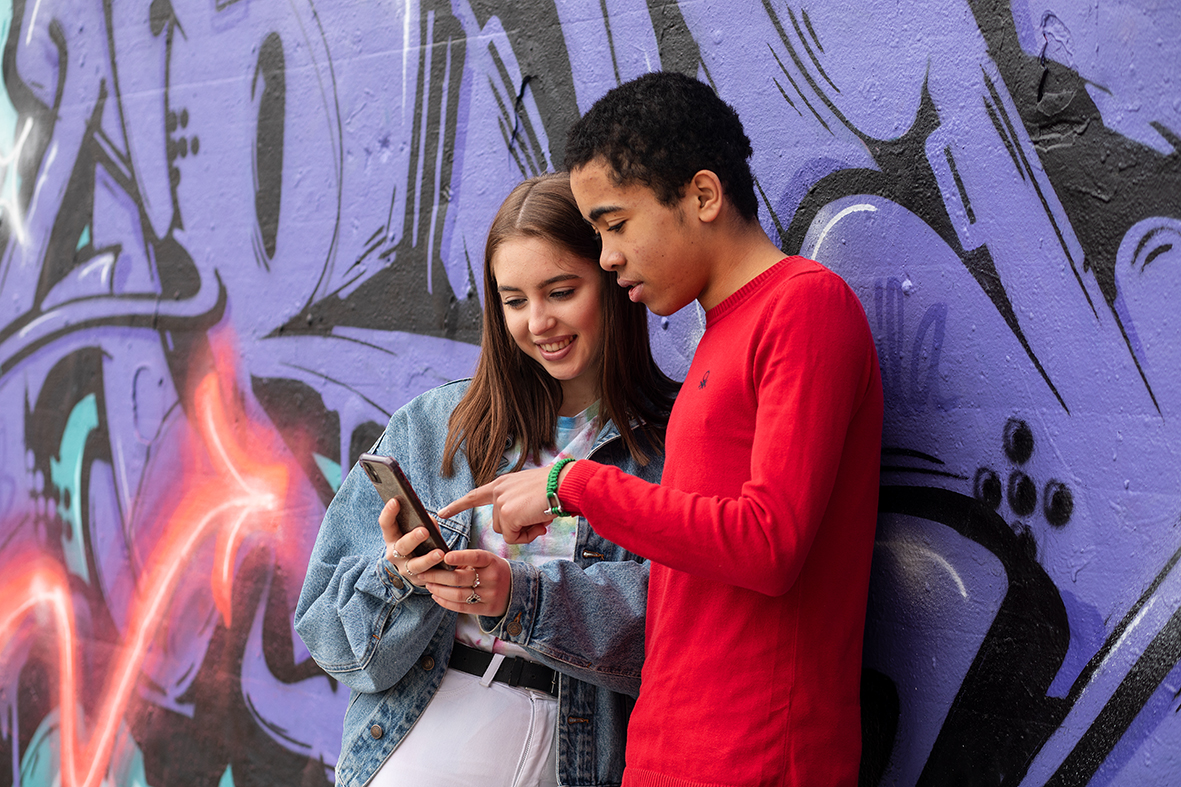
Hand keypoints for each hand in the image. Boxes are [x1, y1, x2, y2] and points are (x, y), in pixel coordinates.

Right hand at [379, 498, 446, 586]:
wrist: (414, 568)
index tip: (395, 501)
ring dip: (428, 559)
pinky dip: (438, 572)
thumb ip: (423, 523)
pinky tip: (447, 567)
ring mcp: (404, 569)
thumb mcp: (416, 529)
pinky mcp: (417, 580)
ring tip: (440, 553)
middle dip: (413, 538)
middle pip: (401, 546)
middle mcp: (394, 554)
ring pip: (415, 565)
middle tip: (424, 530)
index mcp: (392, 537)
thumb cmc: (417, 541)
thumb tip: (429, 521)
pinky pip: (428, 577)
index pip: (386, 524)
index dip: (389, 512)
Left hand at [424, 549, 511, 616]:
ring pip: (458, 594)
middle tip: (423, 573)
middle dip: (437, 576)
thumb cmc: (494, 571)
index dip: (460, 557)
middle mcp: (492, 578)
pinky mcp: (486, 609)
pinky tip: (437, 596)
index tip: (444, 557)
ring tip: (428, 585)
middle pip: (460, 578)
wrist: (516, 590)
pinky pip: (461, 607)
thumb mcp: (487, 561)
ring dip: (439, 590)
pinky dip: (446, 602)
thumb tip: (441, 559)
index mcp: (492, 562)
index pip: (476, 557)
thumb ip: (468, 560)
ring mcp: (489, 595)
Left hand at [436, 464, 557, 543]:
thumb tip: (521, 527)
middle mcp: (498, 491)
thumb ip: (518, 507)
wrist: (564, 484)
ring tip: (540, 519)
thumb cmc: (555, 488)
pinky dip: (527, 536)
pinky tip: (538, 523)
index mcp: (502, 484)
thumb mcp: (529, 495)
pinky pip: (513, 538)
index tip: (441, 512)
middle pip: (499, 524)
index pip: (474, 496)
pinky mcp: (507, 514)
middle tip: (538, 520)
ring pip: (507, 532)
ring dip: (525, 532)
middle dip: (519, 528)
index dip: (458, 505)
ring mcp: (500, 502)